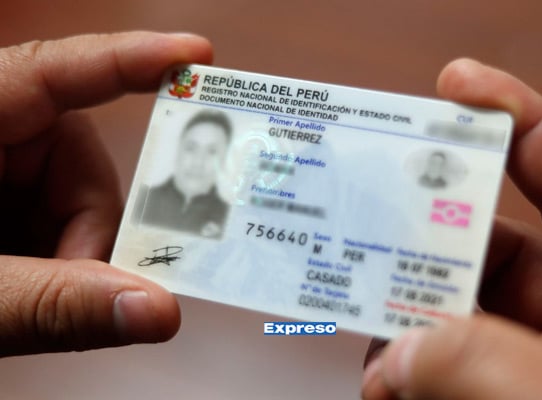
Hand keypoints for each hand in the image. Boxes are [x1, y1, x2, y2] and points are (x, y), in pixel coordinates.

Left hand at [0, 32, 211, 356]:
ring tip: (32, 300)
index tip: (199, 57)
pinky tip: (31, 289)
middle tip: (84, 288)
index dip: (133, 60)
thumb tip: (159, 312)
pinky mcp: (0, 204)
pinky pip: (57, 223)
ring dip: (74, 257)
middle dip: (91, 232)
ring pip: (76, 202)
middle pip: (79, 161)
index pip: (56, 73)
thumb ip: (52, 304)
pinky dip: (60, 263)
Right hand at [362, 58, 541, 397]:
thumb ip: (482, 367)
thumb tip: (392, 358)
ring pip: (461, 309)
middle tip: (366, 222)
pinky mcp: (516, 394)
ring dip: (407, 315)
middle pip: (492, 238)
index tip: (449, 86)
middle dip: (426, 234)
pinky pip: (454, 365)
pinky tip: (383, 384)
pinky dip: (414, 370)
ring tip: (364, 330)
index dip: (509, 117)